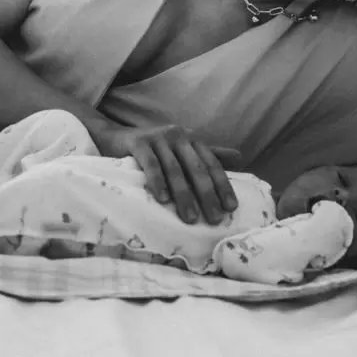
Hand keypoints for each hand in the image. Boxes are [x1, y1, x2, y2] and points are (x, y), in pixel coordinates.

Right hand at [93, 124, 241, 224]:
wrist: (116, 136)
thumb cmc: (155, 148)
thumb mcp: (183, 150)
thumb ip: (209, 154)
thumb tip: (240, 157)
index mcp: (192, 139)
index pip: (212, 164)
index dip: (222, 185)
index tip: (231, 208)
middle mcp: (178, 136)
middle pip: (196, 168)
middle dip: (207, 195)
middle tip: (214, 219)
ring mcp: (158, 137)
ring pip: (175, 169)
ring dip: (184, 195)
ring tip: (190, 218)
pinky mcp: (138, 142)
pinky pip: (150, 164)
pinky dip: (157, 181)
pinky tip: (163, 199)